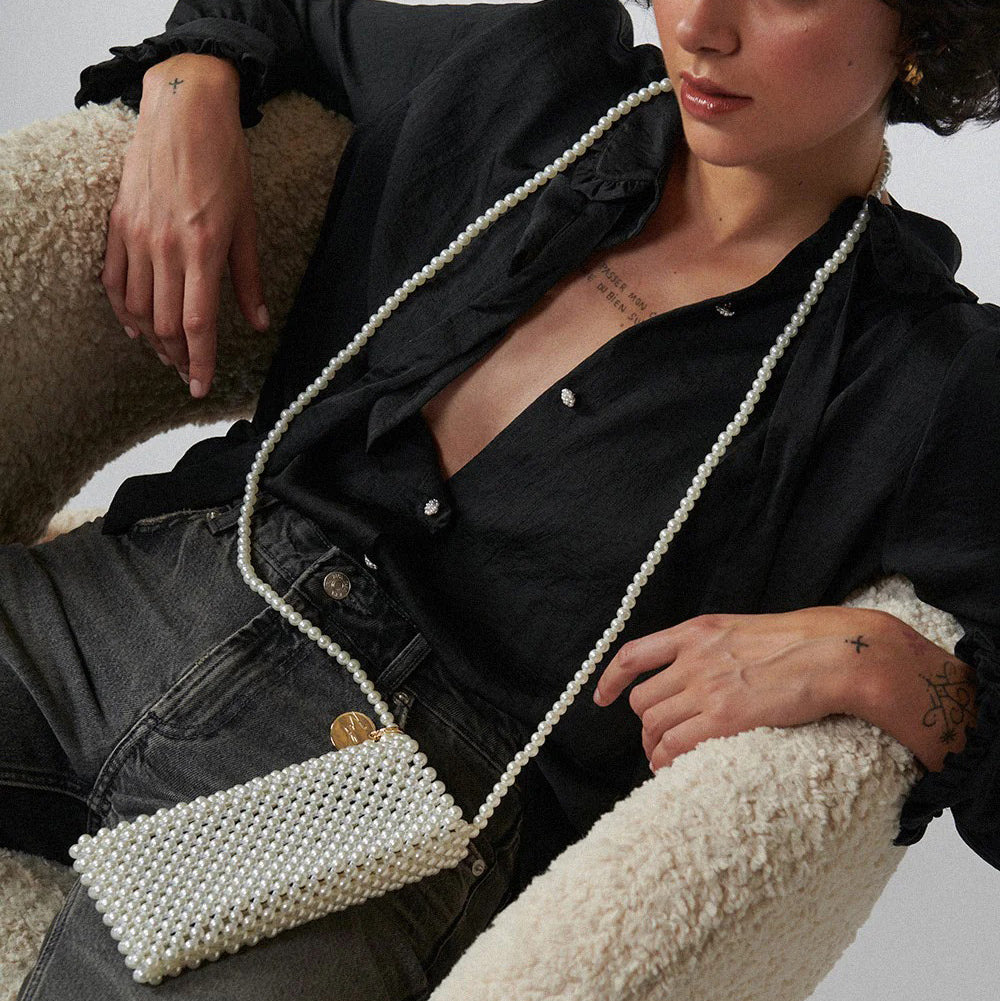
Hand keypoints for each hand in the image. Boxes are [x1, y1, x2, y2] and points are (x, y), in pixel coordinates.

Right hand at [99, 53, 269, 396]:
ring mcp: (136, 235)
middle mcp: (164, 247)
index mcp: (202, 249)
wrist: (183, 109)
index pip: (198, 324)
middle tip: (188, 374)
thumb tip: (258, 323)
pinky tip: (134, 327)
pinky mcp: (119, 223)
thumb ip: (248, 278)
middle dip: (177, 357)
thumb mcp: (248, 222)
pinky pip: (115, 280)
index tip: (201, 387)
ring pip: (138, 308)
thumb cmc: (225, 162)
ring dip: (152, 340)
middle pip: (165, 323)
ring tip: (167, 356)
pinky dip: (123, 310)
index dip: (200, 362)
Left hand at [592, 607, 878, 771]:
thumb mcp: (741, 629)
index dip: (610, 679)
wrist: (833, 653)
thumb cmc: (798, 643)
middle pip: (643, 700)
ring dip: (654, 747)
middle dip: (644, 724)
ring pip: (654, 725)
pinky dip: (667, 762)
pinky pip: (676, 746)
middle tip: (655, 741)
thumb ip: (711, 647)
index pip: (634, 655)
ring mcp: (707, 688)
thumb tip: (695, 672)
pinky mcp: (724, 718)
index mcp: (695, 632)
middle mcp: (693, 658)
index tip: (601, 697)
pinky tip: (672, 769)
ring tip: (663, 760)